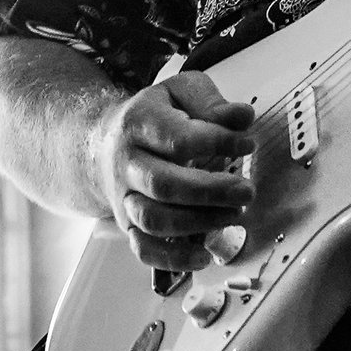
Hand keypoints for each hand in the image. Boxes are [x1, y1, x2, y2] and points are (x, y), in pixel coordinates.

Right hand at [93, 72, 254, 270]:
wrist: (103, 143)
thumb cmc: (153, 117)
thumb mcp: (179, 92)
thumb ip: (211, 102)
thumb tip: (242, 116)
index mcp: (140, 124)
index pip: (178, 137)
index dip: (218, 142)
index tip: (248, 144)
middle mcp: (128, 163)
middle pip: (164, 184)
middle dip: (211, 191)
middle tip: (247, 191)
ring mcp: (125, 197)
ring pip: (153, 219)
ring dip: (199, 223)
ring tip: (235, 215)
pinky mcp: (128, 224)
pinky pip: (144, 249)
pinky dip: (174, 258)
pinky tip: (204, 256)